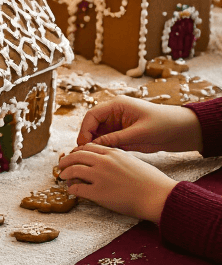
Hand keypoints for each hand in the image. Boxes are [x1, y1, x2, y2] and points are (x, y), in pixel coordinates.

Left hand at [58, 144, 175, 222]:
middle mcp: (104, 162)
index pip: (88, 147)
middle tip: (61, 165)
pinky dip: (71, 188)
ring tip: (63, 177)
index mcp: (113, 153)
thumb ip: (118, 159)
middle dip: (66, 160)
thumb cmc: (150, 181)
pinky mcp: (98, 193)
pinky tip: (72, 191)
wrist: (157, 196)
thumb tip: (108, 163)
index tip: (73, 156)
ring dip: (65, 173)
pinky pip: (77, 188)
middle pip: (77, 155)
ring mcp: (100, 176)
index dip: (78, 151)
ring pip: (73, 170)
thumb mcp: (132, 162)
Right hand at [76, 97, 201, 152]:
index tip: (83, 144)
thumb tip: (94, 145)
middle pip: (92, 125)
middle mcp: (114, 114)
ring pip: (97, 135)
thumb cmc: (163, 124)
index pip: (92, 115)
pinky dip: (103, 149)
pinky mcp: (122, 135)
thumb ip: (116, 138)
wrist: (180, 130)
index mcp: (117, 105)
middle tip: (85, 154)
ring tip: (92, 159)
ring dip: (94, 145)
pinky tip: (103, 159)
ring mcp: (118, 125)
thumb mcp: (139, 132)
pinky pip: (107, 142)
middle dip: (87, 138)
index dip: (85, 129)